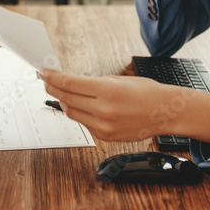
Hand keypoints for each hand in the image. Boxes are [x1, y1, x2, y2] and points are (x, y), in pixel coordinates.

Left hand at [42, 69, 209, 142]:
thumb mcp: (119, 80)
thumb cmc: (146, 93)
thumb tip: (72, 83)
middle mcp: (104, 110)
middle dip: (52, 88)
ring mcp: (103, 126)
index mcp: (107, 90)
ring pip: (71, 113)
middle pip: (66, 98)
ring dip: (63, 102)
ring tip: (60, 93)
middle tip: (45, 81)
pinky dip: (79, 113)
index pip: (70, 83)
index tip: (44, 72)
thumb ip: (94, 83)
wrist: (165, 112)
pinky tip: (79, 106)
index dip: (53, 77)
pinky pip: (84, 123)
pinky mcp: (105, 137)